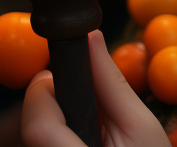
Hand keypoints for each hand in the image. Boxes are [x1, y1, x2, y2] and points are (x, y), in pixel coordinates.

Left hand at [21, 30, 168, 146]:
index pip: (38, 124)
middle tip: (89, 94)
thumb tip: (92, 39)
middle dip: (55, 102)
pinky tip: (94, 139)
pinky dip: (66, 134)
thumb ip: (111, 85)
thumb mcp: (140, 126)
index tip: (63, 68)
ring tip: (99, 123)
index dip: (42, 90)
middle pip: (36, 130)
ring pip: (42, 139)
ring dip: (62, 120)